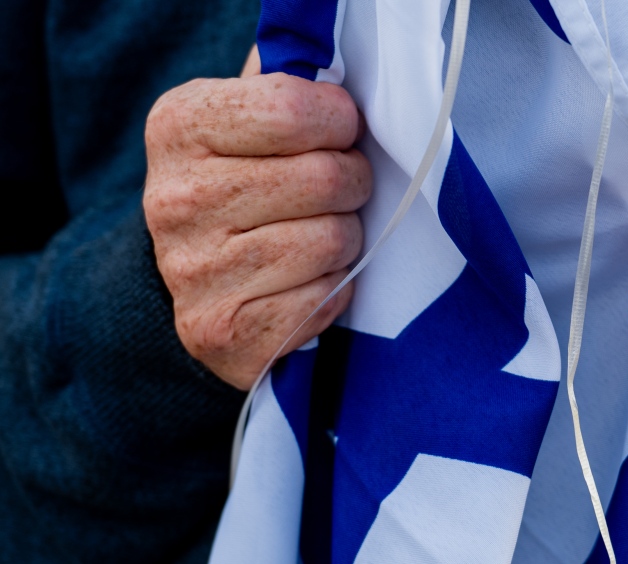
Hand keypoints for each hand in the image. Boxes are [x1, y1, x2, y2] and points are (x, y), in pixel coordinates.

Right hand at [143, 59, 369, 389]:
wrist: (198, 282)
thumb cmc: (242, 185)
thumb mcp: (245, 119)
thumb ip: (285, 87)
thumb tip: (337, 65)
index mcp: (179, 127)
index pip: (293, 110)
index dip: (339, 122)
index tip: (341, 132)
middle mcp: (174, 199)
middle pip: (325, 178)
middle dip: (352, 183)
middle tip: (340, 190)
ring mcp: (193, 272)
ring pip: (331, 241)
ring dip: (346, 239)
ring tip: (322, 234)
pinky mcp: (222, 332)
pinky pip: (324, 300)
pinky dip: (333, 290)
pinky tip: (308, 280)